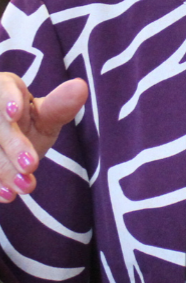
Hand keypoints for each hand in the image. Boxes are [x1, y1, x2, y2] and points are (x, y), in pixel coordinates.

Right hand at [0, 74, 87, 202]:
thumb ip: (60, 106)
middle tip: (32, 165)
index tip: (14, 114)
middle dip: (12, 145)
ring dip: (2, 170)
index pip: (2, 89)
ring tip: (26, 187)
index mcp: (2, 88)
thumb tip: (80, 86)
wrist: (5, 148)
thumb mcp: (45, 116)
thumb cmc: (27, 124)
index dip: (7, 100)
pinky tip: (6, 195)